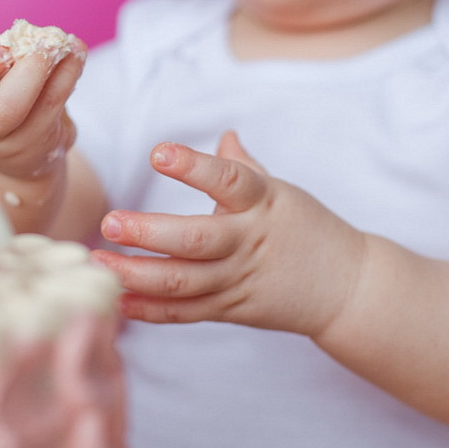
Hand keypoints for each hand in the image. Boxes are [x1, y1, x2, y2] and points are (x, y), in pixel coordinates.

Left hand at [91, 132, 366, 337]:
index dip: (193, 166)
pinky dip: (150, 310)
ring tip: (99, 263)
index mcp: (262, 202)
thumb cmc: (307, 229)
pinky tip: (116, 299)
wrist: (348, 288)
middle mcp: (247, 241)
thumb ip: (245, 166)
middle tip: (109, 221)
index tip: (158, 152)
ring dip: (137, 275)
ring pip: (183, 281)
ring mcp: (238, 279)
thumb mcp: (282, 191)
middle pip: (195, 240)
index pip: (228, 179)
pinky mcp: (232, 309)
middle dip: (149, 233)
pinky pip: (186, 312)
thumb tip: (225, 134)